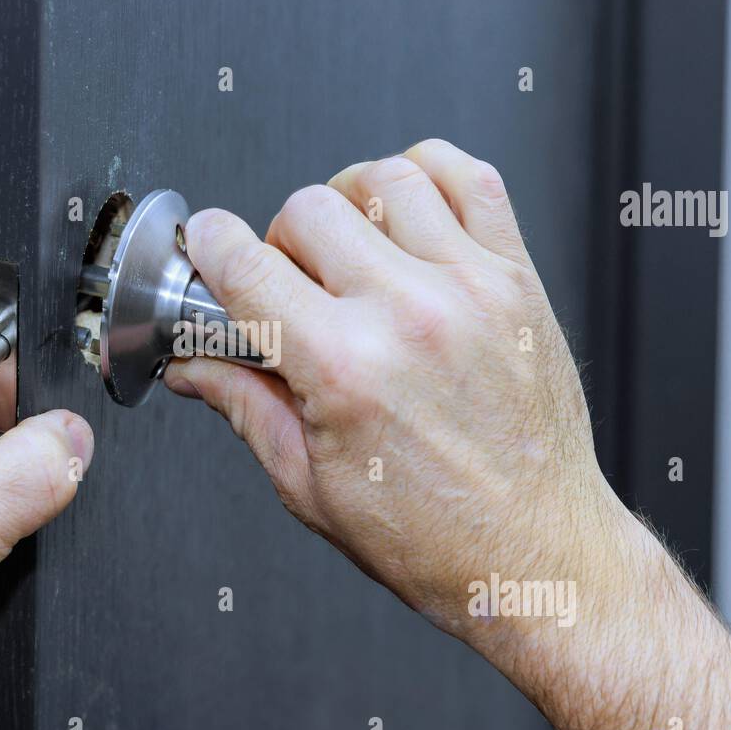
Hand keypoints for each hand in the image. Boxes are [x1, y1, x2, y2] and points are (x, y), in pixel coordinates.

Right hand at [165, 140, 618, 639]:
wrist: (537, 555)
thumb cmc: (436, 540)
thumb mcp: (309, 486)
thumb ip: (245, 405)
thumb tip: (193, 364)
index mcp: (345, 370)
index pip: (247, 264)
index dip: (209, 246)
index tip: (207, 247)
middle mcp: (409, 315)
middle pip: (308, 208)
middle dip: (278, 241)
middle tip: (287, 286)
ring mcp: (470, 288)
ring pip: (384, 177)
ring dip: (347, 202)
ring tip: (349, 250)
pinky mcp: (516, 281)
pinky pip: (471, 178)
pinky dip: (428, 174)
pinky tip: (409, 213)